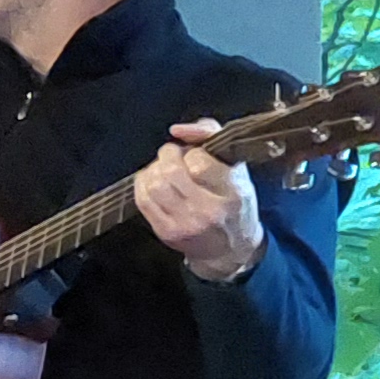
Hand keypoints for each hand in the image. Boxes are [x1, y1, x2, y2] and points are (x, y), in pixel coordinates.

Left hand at [137, 118, 264, 280]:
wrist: (230, 249)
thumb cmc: (234, 202)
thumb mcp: (237, 168)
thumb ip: (211, 136)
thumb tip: (178, 129)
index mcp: (232, 191)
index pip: (199, 161)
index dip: (192, 151)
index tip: (195, 154)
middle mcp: (208, 210)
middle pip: (171, 171)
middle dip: (168, 155)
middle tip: (173, 156)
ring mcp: (185, 223)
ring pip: (154, 185)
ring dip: (154, 169)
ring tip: (164, 169)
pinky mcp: (166, 232)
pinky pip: (143, 200)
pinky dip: (144, 184)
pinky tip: (153, 182)